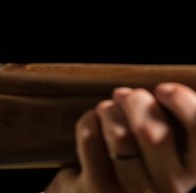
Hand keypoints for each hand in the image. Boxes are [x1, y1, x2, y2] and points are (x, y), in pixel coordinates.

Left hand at [47, 83, 195, 192]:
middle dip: (137, 102)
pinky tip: (92, 119)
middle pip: (151, 132)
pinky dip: (89, 122)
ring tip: (108, 107)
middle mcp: (171, 187)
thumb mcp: (174, 151)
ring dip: (110, 111)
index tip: (164, 89)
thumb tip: (166, 91)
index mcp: (195, 173)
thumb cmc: (147, 167)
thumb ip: (176, 126)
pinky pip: (91, 143)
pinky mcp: (100, 189)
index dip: (183, 102)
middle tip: (128, 95)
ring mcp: (134, 191)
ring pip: (119, 136)